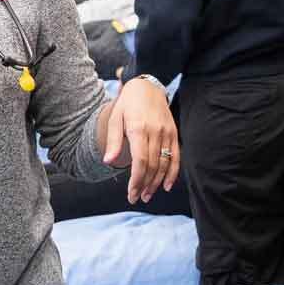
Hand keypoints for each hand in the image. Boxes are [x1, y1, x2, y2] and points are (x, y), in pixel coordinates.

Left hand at [104, 78, 179, 203]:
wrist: (147, 87)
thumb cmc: (128, 104)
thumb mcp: (115, 118)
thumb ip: (113, 141)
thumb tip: (108, 161)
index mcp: (138, 129)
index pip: (140, 161)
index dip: (136, 180)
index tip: (131, 194)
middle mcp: (155, 132)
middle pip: (152, 165)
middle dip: (145, 185)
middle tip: (137, 198)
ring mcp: (166, 133)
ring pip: (164, 164)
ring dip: (157, 182)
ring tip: (147, 194)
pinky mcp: (173, 133)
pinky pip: (176, 157)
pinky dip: (172, 173)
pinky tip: (166, 185)